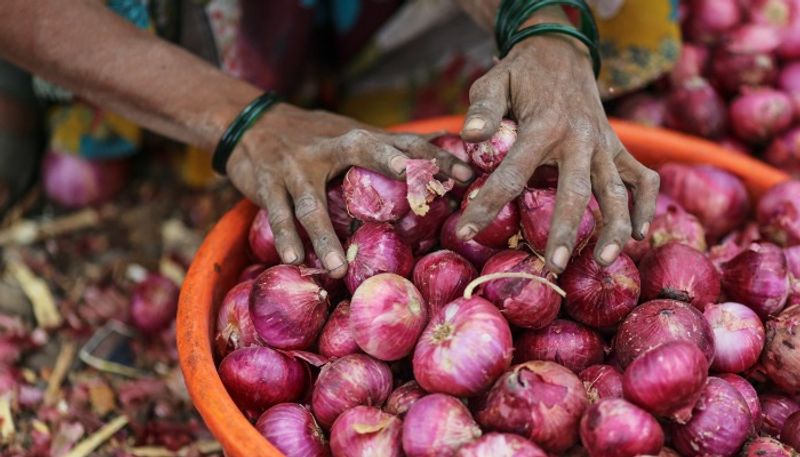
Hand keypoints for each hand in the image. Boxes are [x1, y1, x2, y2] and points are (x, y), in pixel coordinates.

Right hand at [226, 104, 473, 277]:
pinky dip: (285, 236)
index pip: (402, 143)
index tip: (467, 175)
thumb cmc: (312, 138)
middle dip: (390, 163)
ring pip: (311, 203)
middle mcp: (329, 146)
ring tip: (338, 268)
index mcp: (356, 138)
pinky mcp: (268, 182)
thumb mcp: (349, 135)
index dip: (434, 156)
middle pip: (363, 151)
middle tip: (414, 185)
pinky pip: (277, 212)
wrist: (251, 123)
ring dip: (324, 236)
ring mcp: (297, 165)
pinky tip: (294, 259)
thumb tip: (440, 150)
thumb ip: (388, 147)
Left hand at [456, 32, 659, 273]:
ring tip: (602, 262)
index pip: (512, 174)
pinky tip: (637, 234)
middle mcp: (580, 139)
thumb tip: (468, 137)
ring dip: (614, 228)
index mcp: (544, 126)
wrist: (562, 51)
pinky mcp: (619, 147)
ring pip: (617, 191)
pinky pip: (642, 178)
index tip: (465, 233)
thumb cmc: (521, 73)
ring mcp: (604, 144)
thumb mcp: (494, 81)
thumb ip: (483, 109)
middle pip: (575, 192)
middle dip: (565, 232)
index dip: (487, 206)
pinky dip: (644, 205)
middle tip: (553, 266)